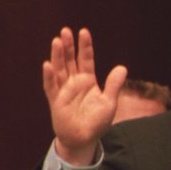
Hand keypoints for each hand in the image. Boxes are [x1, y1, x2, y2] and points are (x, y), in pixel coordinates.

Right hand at [42, 27, 126, 165]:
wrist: (84, 139)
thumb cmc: (96, 121)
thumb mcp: (109, 102)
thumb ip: (113, 85)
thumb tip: (122, 67)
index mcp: (88, 81)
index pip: (86, 59)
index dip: (85, 46)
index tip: (84, 32)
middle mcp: (74, 83)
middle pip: (70, 60)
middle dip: (69, 46)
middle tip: (66, 30)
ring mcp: (64, 91)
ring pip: (60, 70)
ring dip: (57, 56)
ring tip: (57, 41)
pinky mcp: (56, 101)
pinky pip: (51, 87)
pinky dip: (49, 76)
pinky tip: (48, 65)